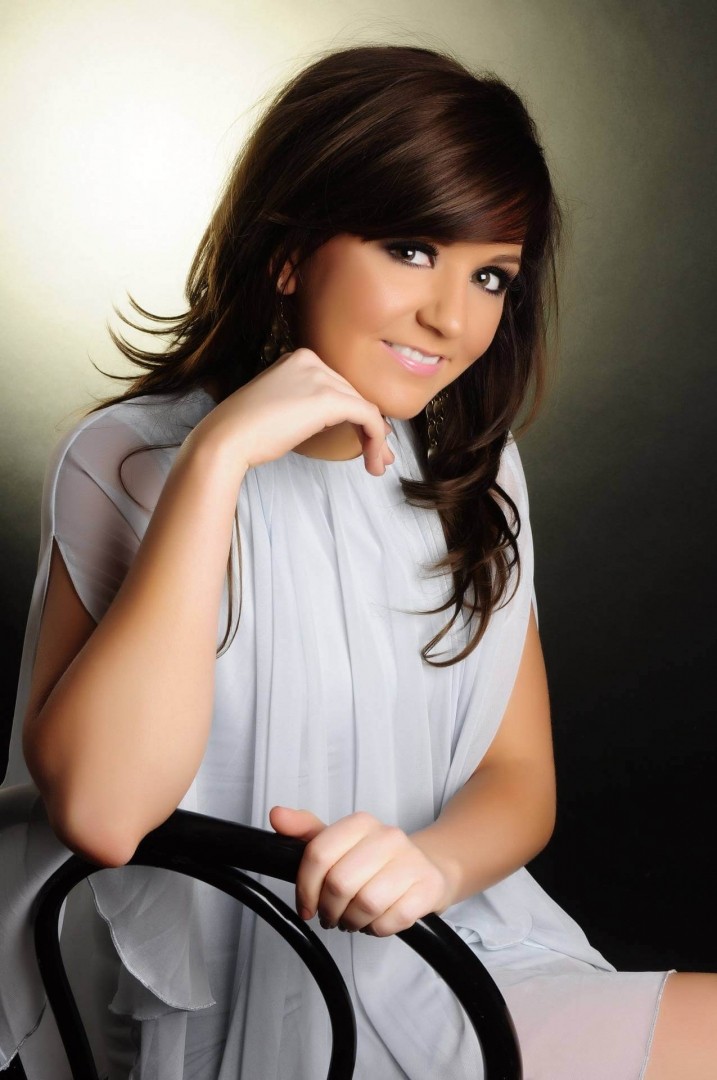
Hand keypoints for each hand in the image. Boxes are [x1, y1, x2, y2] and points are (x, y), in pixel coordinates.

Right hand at [193, 348, 394, 477]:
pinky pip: (367, 415)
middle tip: (380, 456)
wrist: (226, 438)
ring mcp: (320, 376)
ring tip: (378, 464)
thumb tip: (349, 424)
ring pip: (364, 407)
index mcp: (299, 359)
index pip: (339, 386)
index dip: (358, 415)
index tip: (367, 440)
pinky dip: (375, 438)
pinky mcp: (328, 397)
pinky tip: (374, 460)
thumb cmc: (247, 432)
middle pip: (353, 396)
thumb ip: (311, 408)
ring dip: (376, 439)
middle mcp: (312, 360)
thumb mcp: (283, 409)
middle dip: (371, 428)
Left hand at [269, 806, 451, 936]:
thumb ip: (305, 832)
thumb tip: (277, 815)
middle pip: (339, 883)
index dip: (306, 887)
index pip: (318, 854)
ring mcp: (411, 861)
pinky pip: (392, 920)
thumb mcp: (340, 844)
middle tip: (332, 915)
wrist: (430, 868)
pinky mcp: (428, 888)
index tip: (306, 905)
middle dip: (330, 909)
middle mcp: (388, 836)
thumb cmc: (377, 861)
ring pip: (366, 903)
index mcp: (361, 823)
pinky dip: (378, 928)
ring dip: (353, 921)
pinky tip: (378, 920)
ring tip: (353, 919)